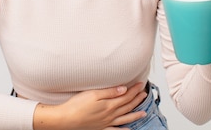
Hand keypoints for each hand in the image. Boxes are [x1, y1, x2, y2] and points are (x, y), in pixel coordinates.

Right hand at [33, 82, 147, 129]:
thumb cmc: (77, 106)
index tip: (141, 85)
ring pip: (125, 118)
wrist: (66, 119)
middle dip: (137, 99)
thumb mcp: (94, 94)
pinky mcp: (101, 128)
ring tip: (144, 113)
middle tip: (144, 94)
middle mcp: (110, 115)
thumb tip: (124, 89)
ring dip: (135, 115)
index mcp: (109, 105)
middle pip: (127, 106)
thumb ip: (110, 92)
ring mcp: (106, 123)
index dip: (134, 90)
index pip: (125, 96)